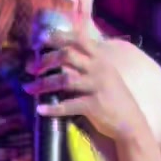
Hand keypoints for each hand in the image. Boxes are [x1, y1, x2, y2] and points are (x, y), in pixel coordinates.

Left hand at [26, 23, 143, 144]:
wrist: (131, 123)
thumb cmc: (115, 99)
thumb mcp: (107, 74)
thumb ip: (89, 63)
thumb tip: (63, 56)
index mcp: (102, 59)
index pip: (79, 40)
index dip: (58, 37)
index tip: (41, 39)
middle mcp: (100, 69)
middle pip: (67, 55)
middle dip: (45, 60)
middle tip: (31, 67)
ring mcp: (97, 86)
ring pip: (64, 79)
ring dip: (43, 84)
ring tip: (29, 88)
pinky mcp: (94, 106)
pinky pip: (68, 105)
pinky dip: (52, 108)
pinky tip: (40, 109)